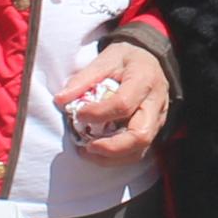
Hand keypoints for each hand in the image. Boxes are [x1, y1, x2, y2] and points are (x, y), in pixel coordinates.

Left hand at [59, 42, 169, 161]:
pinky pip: (137, 151)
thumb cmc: (127, 59)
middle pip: (140, 135)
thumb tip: (60, 100)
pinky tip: (97, 152)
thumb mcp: (105, 59)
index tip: (78, 114)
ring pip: (140, 149)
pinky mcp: (152, 130)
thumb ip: (83, 79)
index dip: (98, 113)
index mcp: (145, 79)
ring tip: (87, 152)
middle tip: (87, 147)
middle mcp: (155, 103)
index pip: (123, 104)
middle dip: (111, 147)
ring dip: (112, 157)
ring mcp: (157, 120)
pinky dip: (116, 157)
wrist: (150, 61)